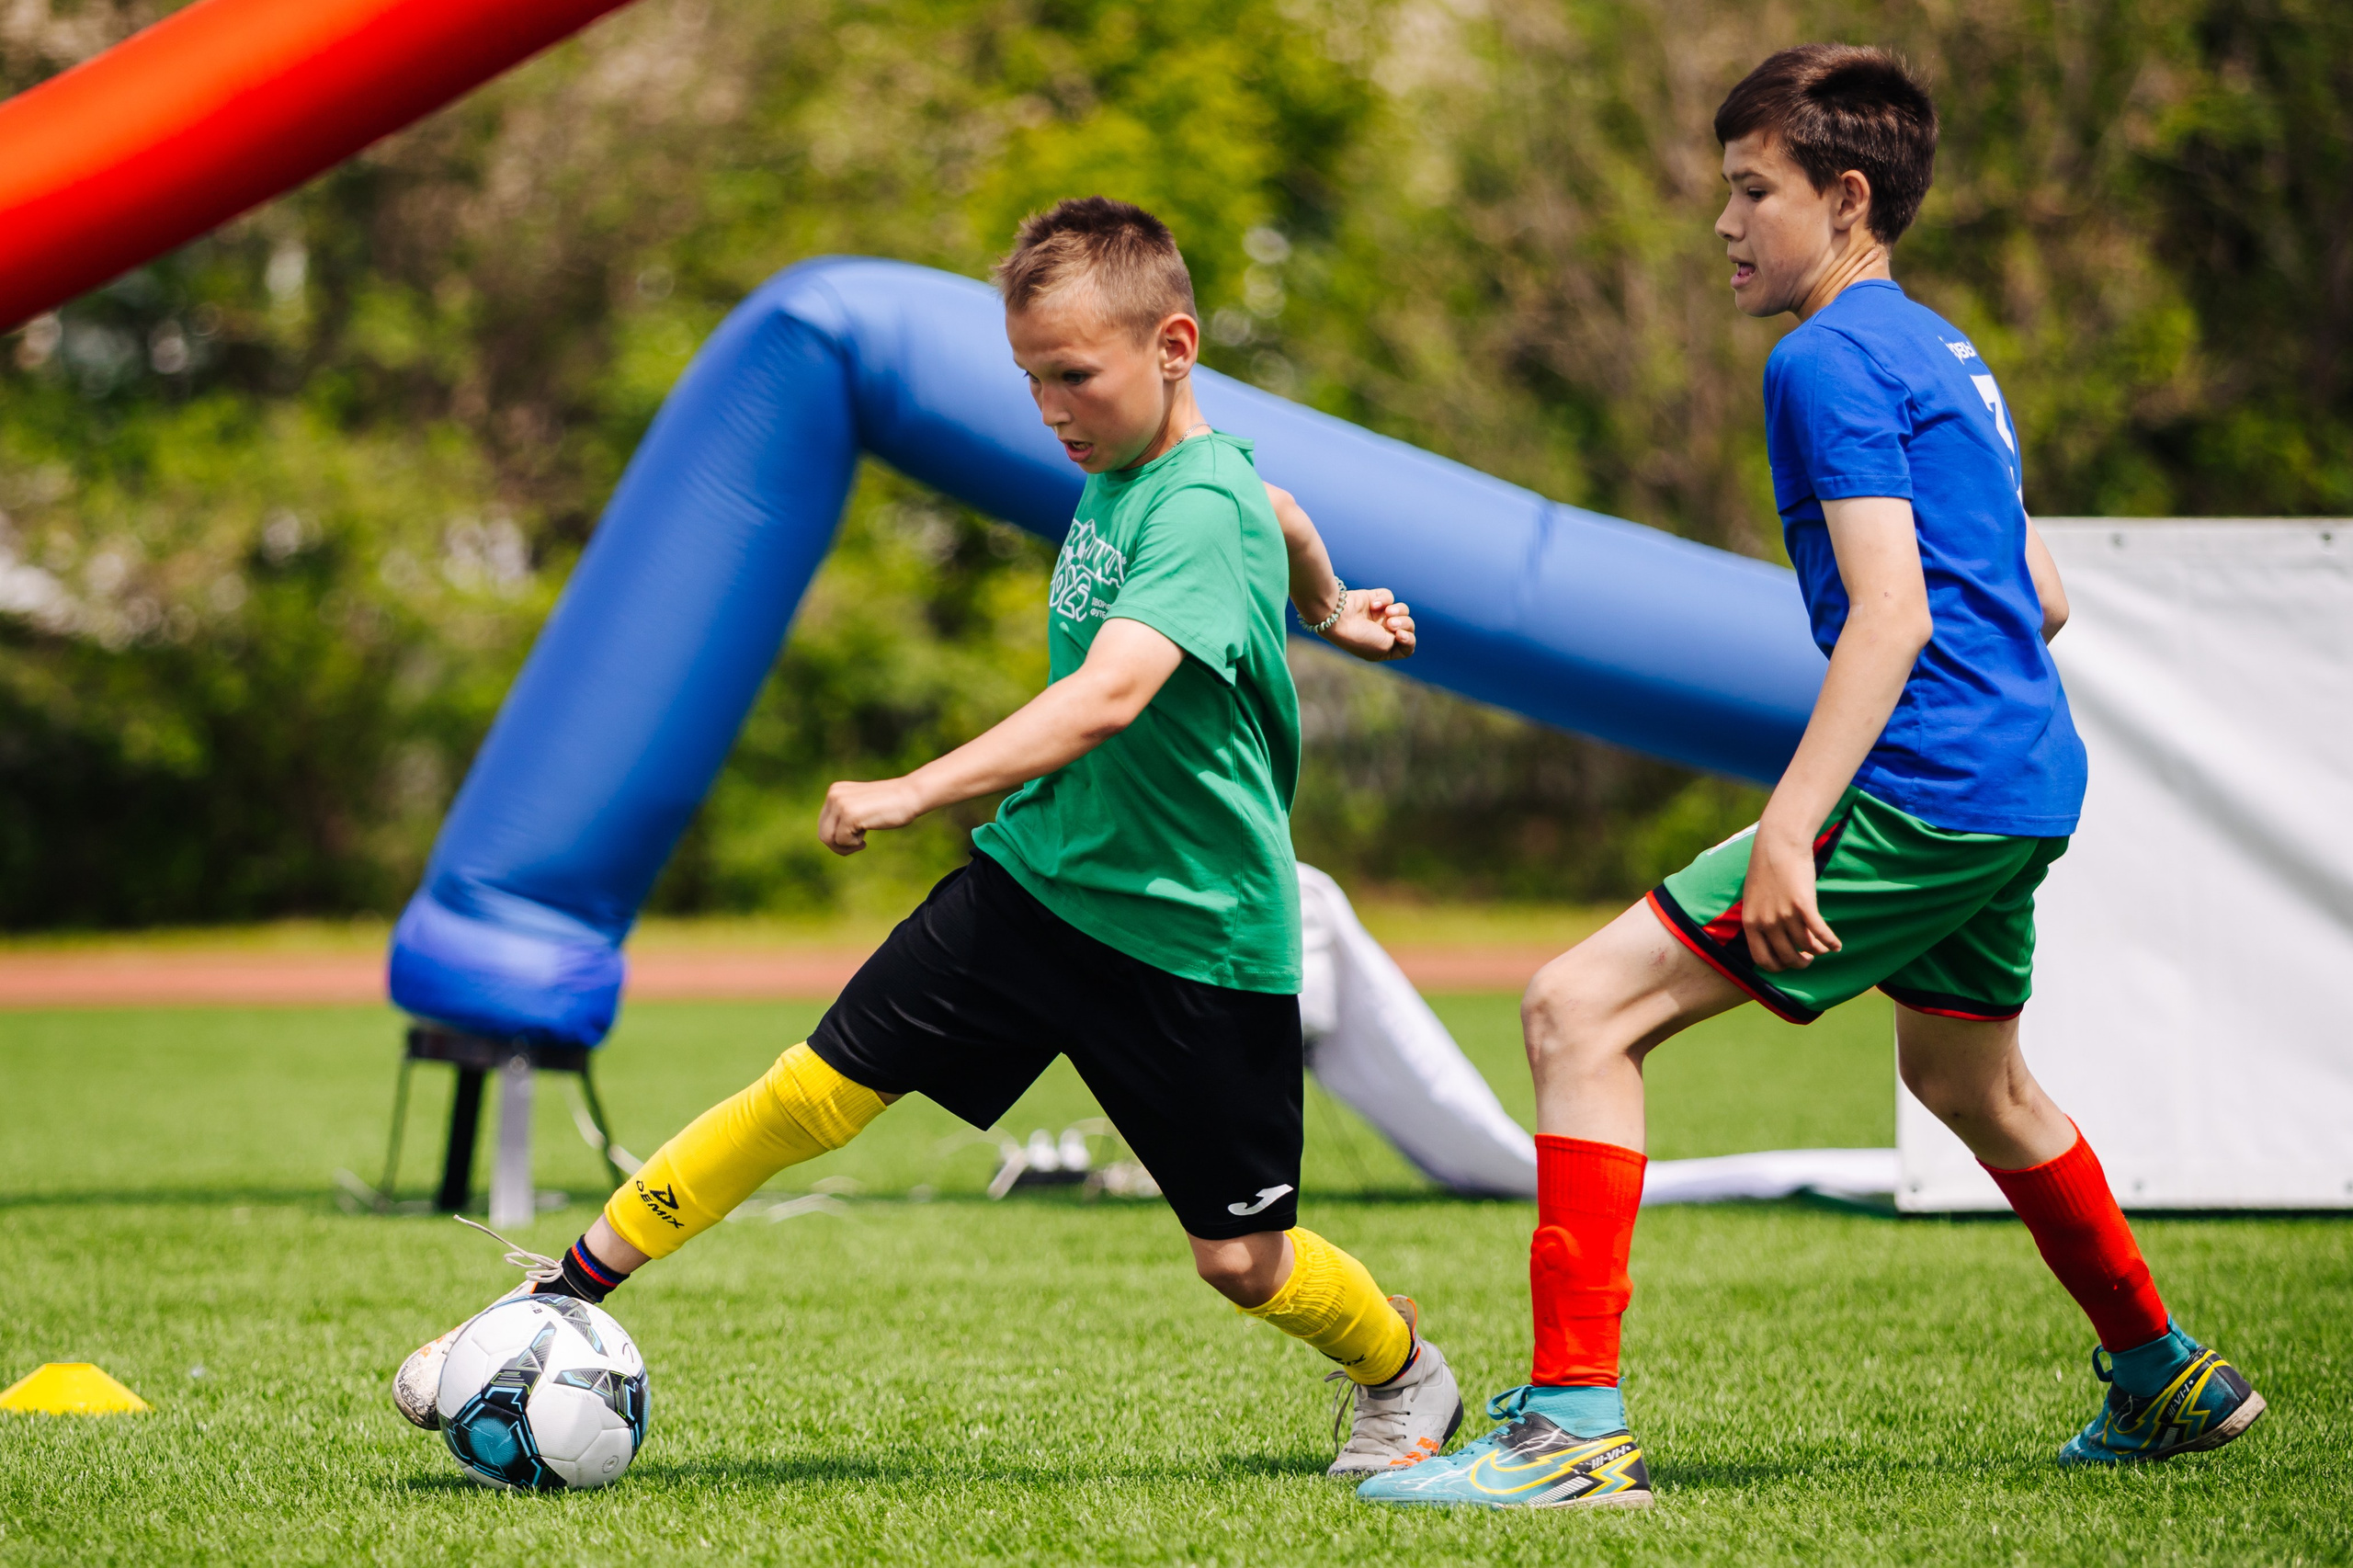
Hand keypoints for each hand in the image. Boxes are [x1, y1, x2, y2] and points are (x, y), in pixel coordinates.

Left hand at [817, 777, 925, 855]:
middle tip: (858, 846)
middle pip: (823, 833)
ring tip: (862, 842)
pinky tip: (866, 837)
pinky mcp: (849, 814)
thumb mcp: (861, 806)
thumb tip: (828, 839)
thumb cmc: (891, 806)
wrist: (910, 795)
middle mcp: (834, 795)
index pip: (823, 824)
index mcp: (835, 791)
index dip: (837, 838)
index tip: (857, 838)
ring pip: (828, 839)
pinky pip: (842, 841)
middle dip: (839, 846)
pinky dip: (854, 845)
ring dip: (845, 847)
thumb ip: (844, 815)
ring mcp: (840, 803)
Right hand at [1318, 586, 1415, 662]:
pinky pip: (1390, 597)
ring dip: (1399, 611)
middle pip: (1408, 627)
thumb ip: (1403, 639)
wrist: (1339, 618)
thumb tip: (1403, 625)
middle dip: (1404, 624)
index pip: (1407, 647)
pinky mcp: (1374, 600)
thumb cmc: (1360, 637)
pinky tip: (1373, 604)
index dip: (1409, 640)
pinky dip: (1384, 600)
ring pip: (1403, 611)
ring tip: (1388, 613)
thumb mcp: (1385, 646)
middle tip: (1391, 624)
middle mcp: (1381, 633)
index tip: (1400, 635)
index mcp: (1383, 650)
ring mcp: (1378, 616)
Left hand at [1739, 829, 1839, 971]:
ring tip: (1823, 949)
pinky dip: (1831, 943)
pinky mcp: (1803, 905)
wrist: (1778, 844)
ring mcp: (1784, 914)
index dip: (1778, 966)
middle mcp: (1766, 922)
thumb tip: (1774, 939)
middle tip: (1808, 959)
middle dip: (1800, 963)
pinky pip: (1820, 933)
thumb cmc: (1766, 869)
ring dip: (1818, 952)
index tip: (1787, 963)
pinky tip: (1837, 946)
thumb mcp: (1754, 899)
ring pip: (1806, 946)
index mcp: (1750, 923)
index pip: (1762, 959)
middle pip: (1787, 957)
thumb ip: (1761, 919)